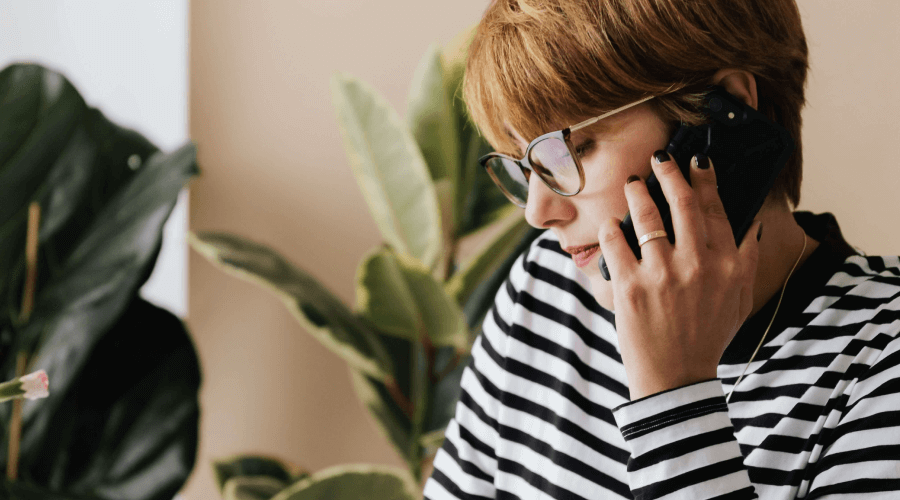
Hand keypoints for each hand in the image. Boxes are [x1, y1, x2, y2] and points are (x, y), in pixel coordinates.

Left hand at [596, 151, 761, 400]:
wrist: (676, 378)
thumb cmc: (707, 336)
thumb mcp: (739, 299)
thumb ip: (746, 259)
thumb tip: (749, 222)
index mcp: (727, 265)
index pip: (717, 209)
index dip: (706, 179)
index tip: (698, 158)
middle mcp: (698, 265)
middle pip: (683, 203)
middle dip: (669, 172)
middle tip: (659, 158)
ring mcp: (662, 274)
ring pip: (647, 216)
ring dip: (637, 192)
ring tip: (631, 183)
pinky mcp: (630, 286)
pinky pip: (615, 242)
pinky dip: (611, 228)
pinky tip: (610, 222)